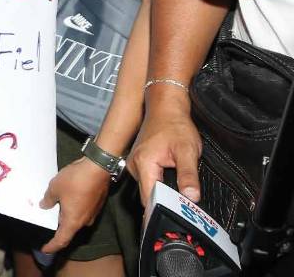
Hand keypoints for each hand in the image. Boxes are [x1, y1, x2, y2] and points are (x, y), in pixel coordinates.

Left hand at [38, 157, 112, 253]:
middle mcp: (84, 221)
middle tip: (46, 219)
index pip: (62, 240)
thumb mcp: (55, 188)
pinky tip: (66, 198)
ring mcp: (92, 213)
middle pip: (68, 229)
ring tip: (54, 206)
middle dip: (57, 226)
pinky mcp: (97, 203)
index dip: (52, 246)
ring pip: (75, 218)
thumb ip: (48, 199)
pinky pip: (82, 210)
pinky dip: (73, 207)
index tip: (45, 249)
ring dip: (65, 214)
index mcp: (73, 221)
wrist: (97, 167)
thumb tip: (45, 205)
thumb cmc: (75, 180)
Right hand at [128, 89, 202, 203]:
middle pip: (149, 195)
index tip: (177, 218)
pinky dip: (160, 184)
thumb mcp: (187, 151)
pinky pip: (149, 180)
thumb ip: (189, 175)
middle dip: (166, 201)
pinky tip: (170, 180)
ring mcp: (134, 164)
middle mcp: (134, 166)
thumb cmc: (175, 125)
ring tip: (179, 190)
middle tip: (185, 207)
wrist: (165, 107)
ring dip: (163, 192)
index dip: (164, 209)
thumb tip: (191, 197)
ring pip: (149, 188)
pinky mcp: (139, 162)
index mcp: (144, 164)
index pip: (150, 198)